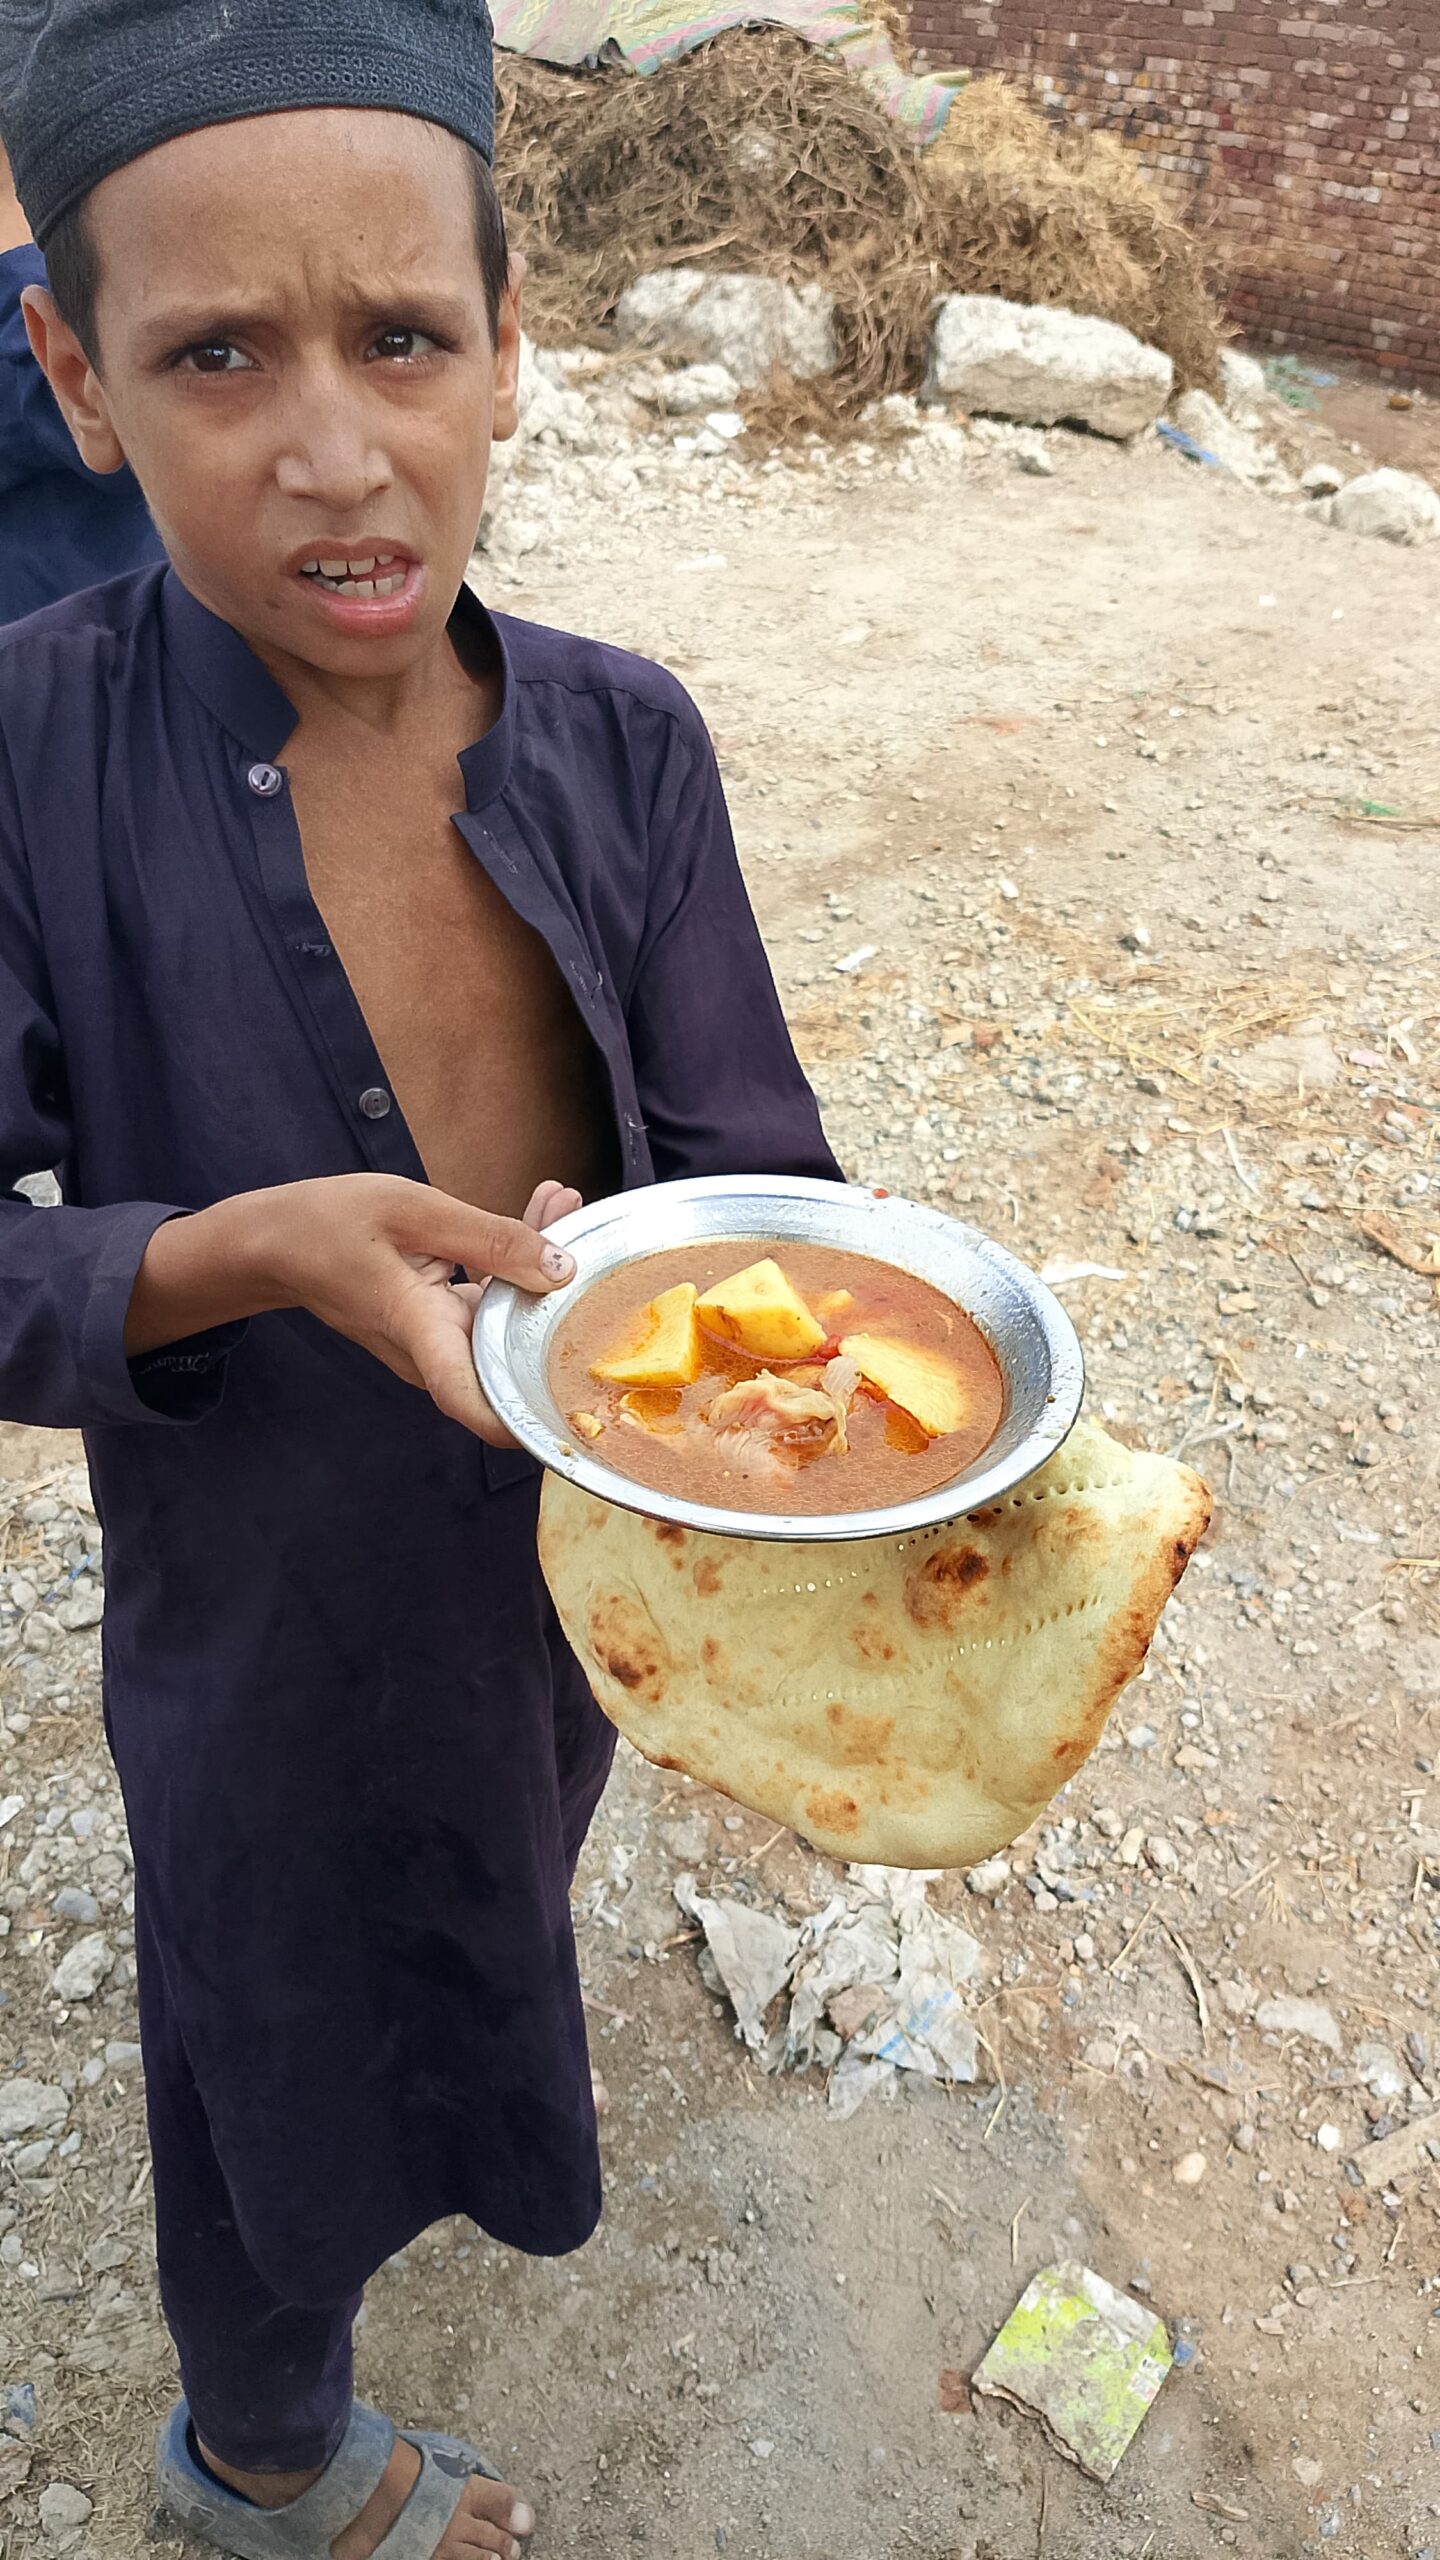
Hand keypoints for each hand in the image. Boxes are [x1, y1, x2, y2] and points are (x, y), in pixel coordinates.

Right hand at [126, 1173, 582, 1443]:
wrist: (277, 1243)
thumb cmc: (329, 1225)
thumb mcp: (413, 1211)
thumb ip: (489, 1237)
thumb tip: (560, 1269)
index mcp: (419, 1328)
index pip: (471, 1399)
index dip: (525, 1419)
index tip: (574, 1416)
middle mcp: (431, 1350)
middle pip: (512, 1347)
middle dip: (560, 1295)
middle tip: (584, 1225)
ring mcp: (436, 1342)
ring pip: (507, 1318)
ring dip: (541, 1265)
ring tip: (562, 1201)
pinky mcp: (440, 1325)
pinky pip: (490, 1302)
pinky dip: (515, 1261)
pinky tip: (539, 1212)